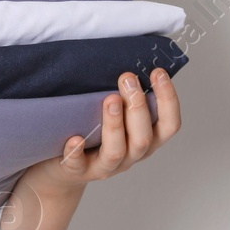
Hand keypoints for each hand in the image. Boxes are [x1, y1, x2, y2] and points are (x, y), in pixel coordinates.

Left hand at [18, 69, 181, 199]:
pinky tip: (75, 138)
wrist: (60, 170)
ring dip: (115, 124)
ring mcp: (104, 166)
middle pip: (143, 138)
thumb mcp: (115, 116)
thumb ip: (124, 97)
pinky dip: (77, 152)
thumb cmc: (92, 134)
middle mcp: (130, 155)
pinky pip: (78, 165)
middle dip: (138, 106)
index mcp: (144, 139)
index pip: (168, 125)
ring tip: (109, 99)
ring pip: (117, 151)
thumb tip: (127, 57)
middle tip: (127, 78)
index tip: (158, 72)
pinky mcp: (77, 171)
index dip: (168, 100)